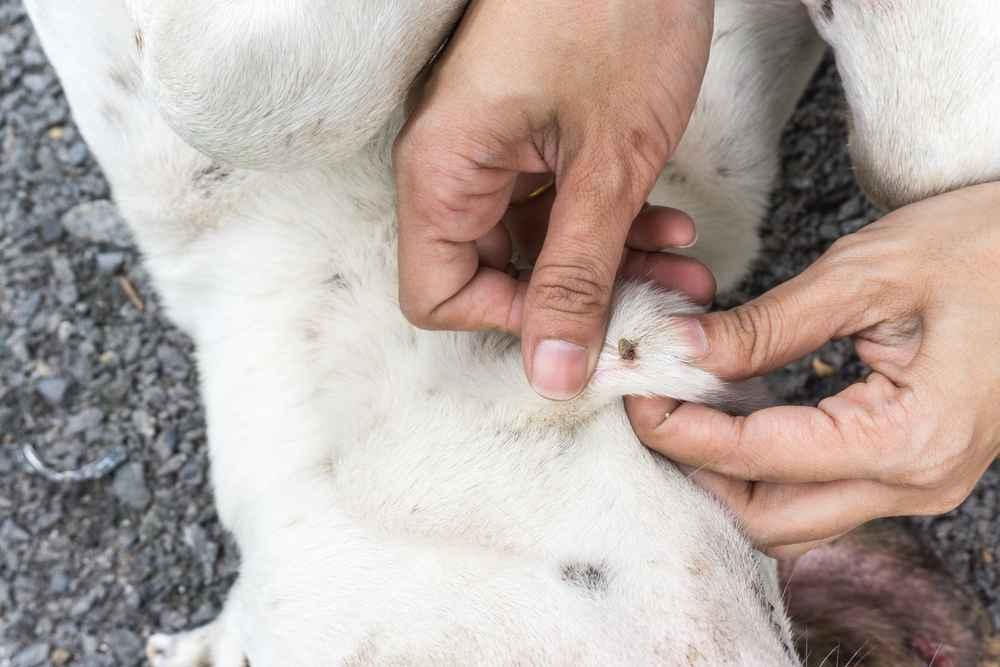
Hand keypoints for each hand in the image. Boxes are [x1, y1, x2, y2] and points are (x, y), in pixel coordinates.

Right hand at [394, 0, 712, 399]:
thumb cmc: (616, 11)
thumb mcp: (609, 163)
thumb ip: (578, 274)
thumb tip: (552, 373)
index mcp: (444, 170)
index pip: (438, 294)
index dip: (510, 322)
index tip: (586, 323)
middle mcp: (455, 163)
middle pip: (493, 272)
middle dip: (581, 297)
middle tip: (658, 304)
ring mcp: (493, 145)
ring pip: (537, 242)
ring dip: (609, 263)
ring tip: (683, 266)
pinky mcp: (531, 131)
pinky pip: (556, 202)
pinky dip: (611, 221)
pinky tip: (670, 225)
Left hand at [627, 183, 999, 556]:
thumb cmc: (986, 246)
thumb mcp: (866, 274)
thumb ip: (766, 325)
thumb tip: (681, 351)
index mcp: (910, 441)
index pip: (758, 459)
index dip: (680, 430)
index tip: (632, 393)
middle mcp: (917, 484)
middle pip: (768, 518)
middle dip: (696, 470)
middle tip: (648, 406)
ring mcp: (919, 484)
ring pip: (792, 516)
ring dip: (727, 474)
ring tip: (681, 408)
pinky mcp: (913, 466)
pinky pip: (819, 489)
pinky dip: (764, 464)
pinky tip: (732, 413)